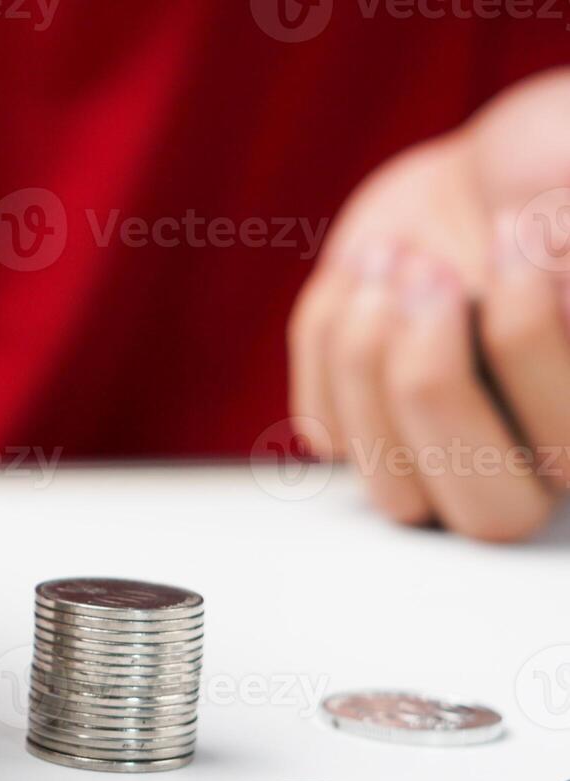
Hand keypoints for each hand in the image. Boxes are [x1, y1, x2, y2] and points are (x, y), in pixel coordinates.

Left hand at [288, 69, 569, 540]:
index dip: (528, 339)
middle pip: (490, 515)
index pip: (566, 451)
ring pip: (392, 489)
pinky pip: (324, 429)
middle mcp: (536, 466)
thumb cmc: (558, 176)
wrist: (491, 179)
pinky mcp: (363, 432)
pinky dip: (329, 336)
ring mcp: (442, 458)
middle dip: (436, 382)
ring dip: (368, 357)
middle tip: (428, 270)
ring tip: (392, 252)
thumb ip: (567, 242)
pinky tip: (363, 269)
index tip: (514, 229)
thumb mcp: (568, 183)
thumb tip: (551, 271)